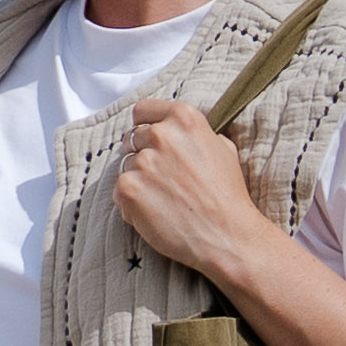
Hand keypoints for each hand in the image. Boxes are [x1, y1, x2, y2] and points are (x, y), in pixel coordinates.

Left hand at [108, 95, 289, 292]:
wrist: (226, 235)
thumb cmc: (227, 195)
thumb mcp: (223, 149)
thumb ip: (196, 134)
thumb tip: (178, 131)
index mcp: (184, 118)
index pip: (143, 110)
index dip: (145, 126)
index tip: (149, 140)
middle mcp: (161, 135)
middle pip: (133, 139)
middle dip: (143, 155)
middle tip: (163, 179)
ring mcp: (142, 162)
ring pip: (126, 166)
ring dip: (139, 180)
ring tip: (165, 199)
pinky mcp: (128, 189)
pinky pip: (118, 191)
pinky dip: (131, 203)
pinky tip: (156, 213)